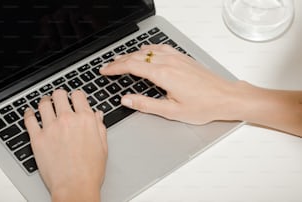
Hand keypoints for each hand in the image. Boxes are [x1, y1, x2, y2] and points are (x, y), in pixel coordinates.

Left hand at [24, 89, 106, 201]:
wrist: (76, 186)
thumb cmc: (90, 170)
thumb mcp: (103, 146)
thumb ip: (100, 126)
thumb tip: (97, 115)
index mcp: (86, 119)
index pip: (78, 95)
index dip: (77, 95)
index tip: (75, 98)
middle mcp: (68, 120)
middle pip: (60, 95)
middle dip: (61, 95)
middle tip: (60, 99)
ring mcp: (51, 128)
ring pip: (44, 104)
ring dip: (45, 101)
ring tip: (45, 103)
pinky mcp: (37, 138)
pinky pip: (29, 120)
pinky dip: (29, 113)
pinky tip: (30, 112)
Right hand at [100, 44, 238, 124]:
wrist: (226, 97)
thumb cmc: (204, 106)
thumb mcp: (172, 111)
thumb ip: (146, 104)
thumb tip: (127, 99)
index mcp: (164, 74)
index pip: (132, 66)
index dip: (115, 68)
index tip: (105, 71)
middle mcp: (169, 62)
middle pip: (137, 56)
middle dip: (119, 61)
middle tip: (108, 66)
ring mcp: (177, 57)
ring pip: (148, 50)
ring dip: (132, 54)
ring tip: (122, 60)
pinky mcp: (183, 58)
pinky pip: (160, 48)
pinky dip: (147, 49)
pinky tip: (145, 52)